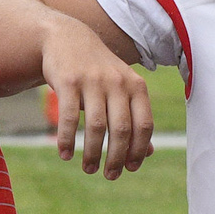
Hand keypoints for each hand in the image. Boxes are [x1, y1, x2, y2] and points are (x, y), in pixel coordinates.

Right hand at [43, 17, 153, 179]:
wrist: (67, 38)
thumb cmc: (99, 71)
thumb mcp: (122, 89)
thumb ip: (136, 117)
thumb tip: (149, 153)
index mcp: (136, 85)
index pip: (144, 125)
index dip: (139, 151)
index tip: (130, 169)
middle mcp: (117, 82)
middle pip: (121, 130)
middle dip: (116, 158)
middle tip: (110, 176)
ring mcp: (92, 81)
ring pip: (96, 127)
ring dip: (92, 154)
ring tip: (89, 169)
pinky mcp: (68, 81)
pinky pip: (69, 118)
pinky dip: (67, 140)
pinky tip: (65, 155)